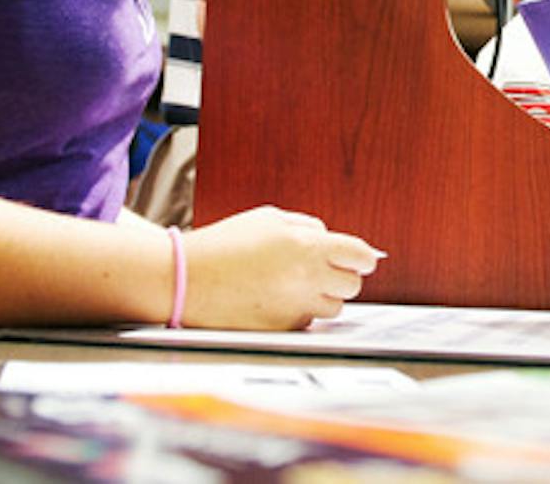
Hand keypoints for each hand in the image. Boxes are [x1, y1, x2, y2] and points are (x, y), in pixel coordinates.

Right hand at [181, 205, 382, 329]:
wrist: (184, 279)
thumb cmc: (225, 244)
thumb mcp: (270, 219)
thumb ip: (308, 228)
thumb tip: (335, 241)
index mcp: (307, 246)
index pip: (360, 256)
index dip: (365, 258)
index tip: (364, 260)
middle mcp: (306, 279)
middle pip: (353, 285)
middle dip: (344, 277)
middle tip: (326, 271)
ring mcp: (294, 308)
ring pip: (333, 308)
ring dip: (323, 297)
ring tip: (295, 285)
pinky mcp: (281, 330)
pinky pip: (306, 322)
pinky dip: (299, 313)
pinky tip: (275, 300)